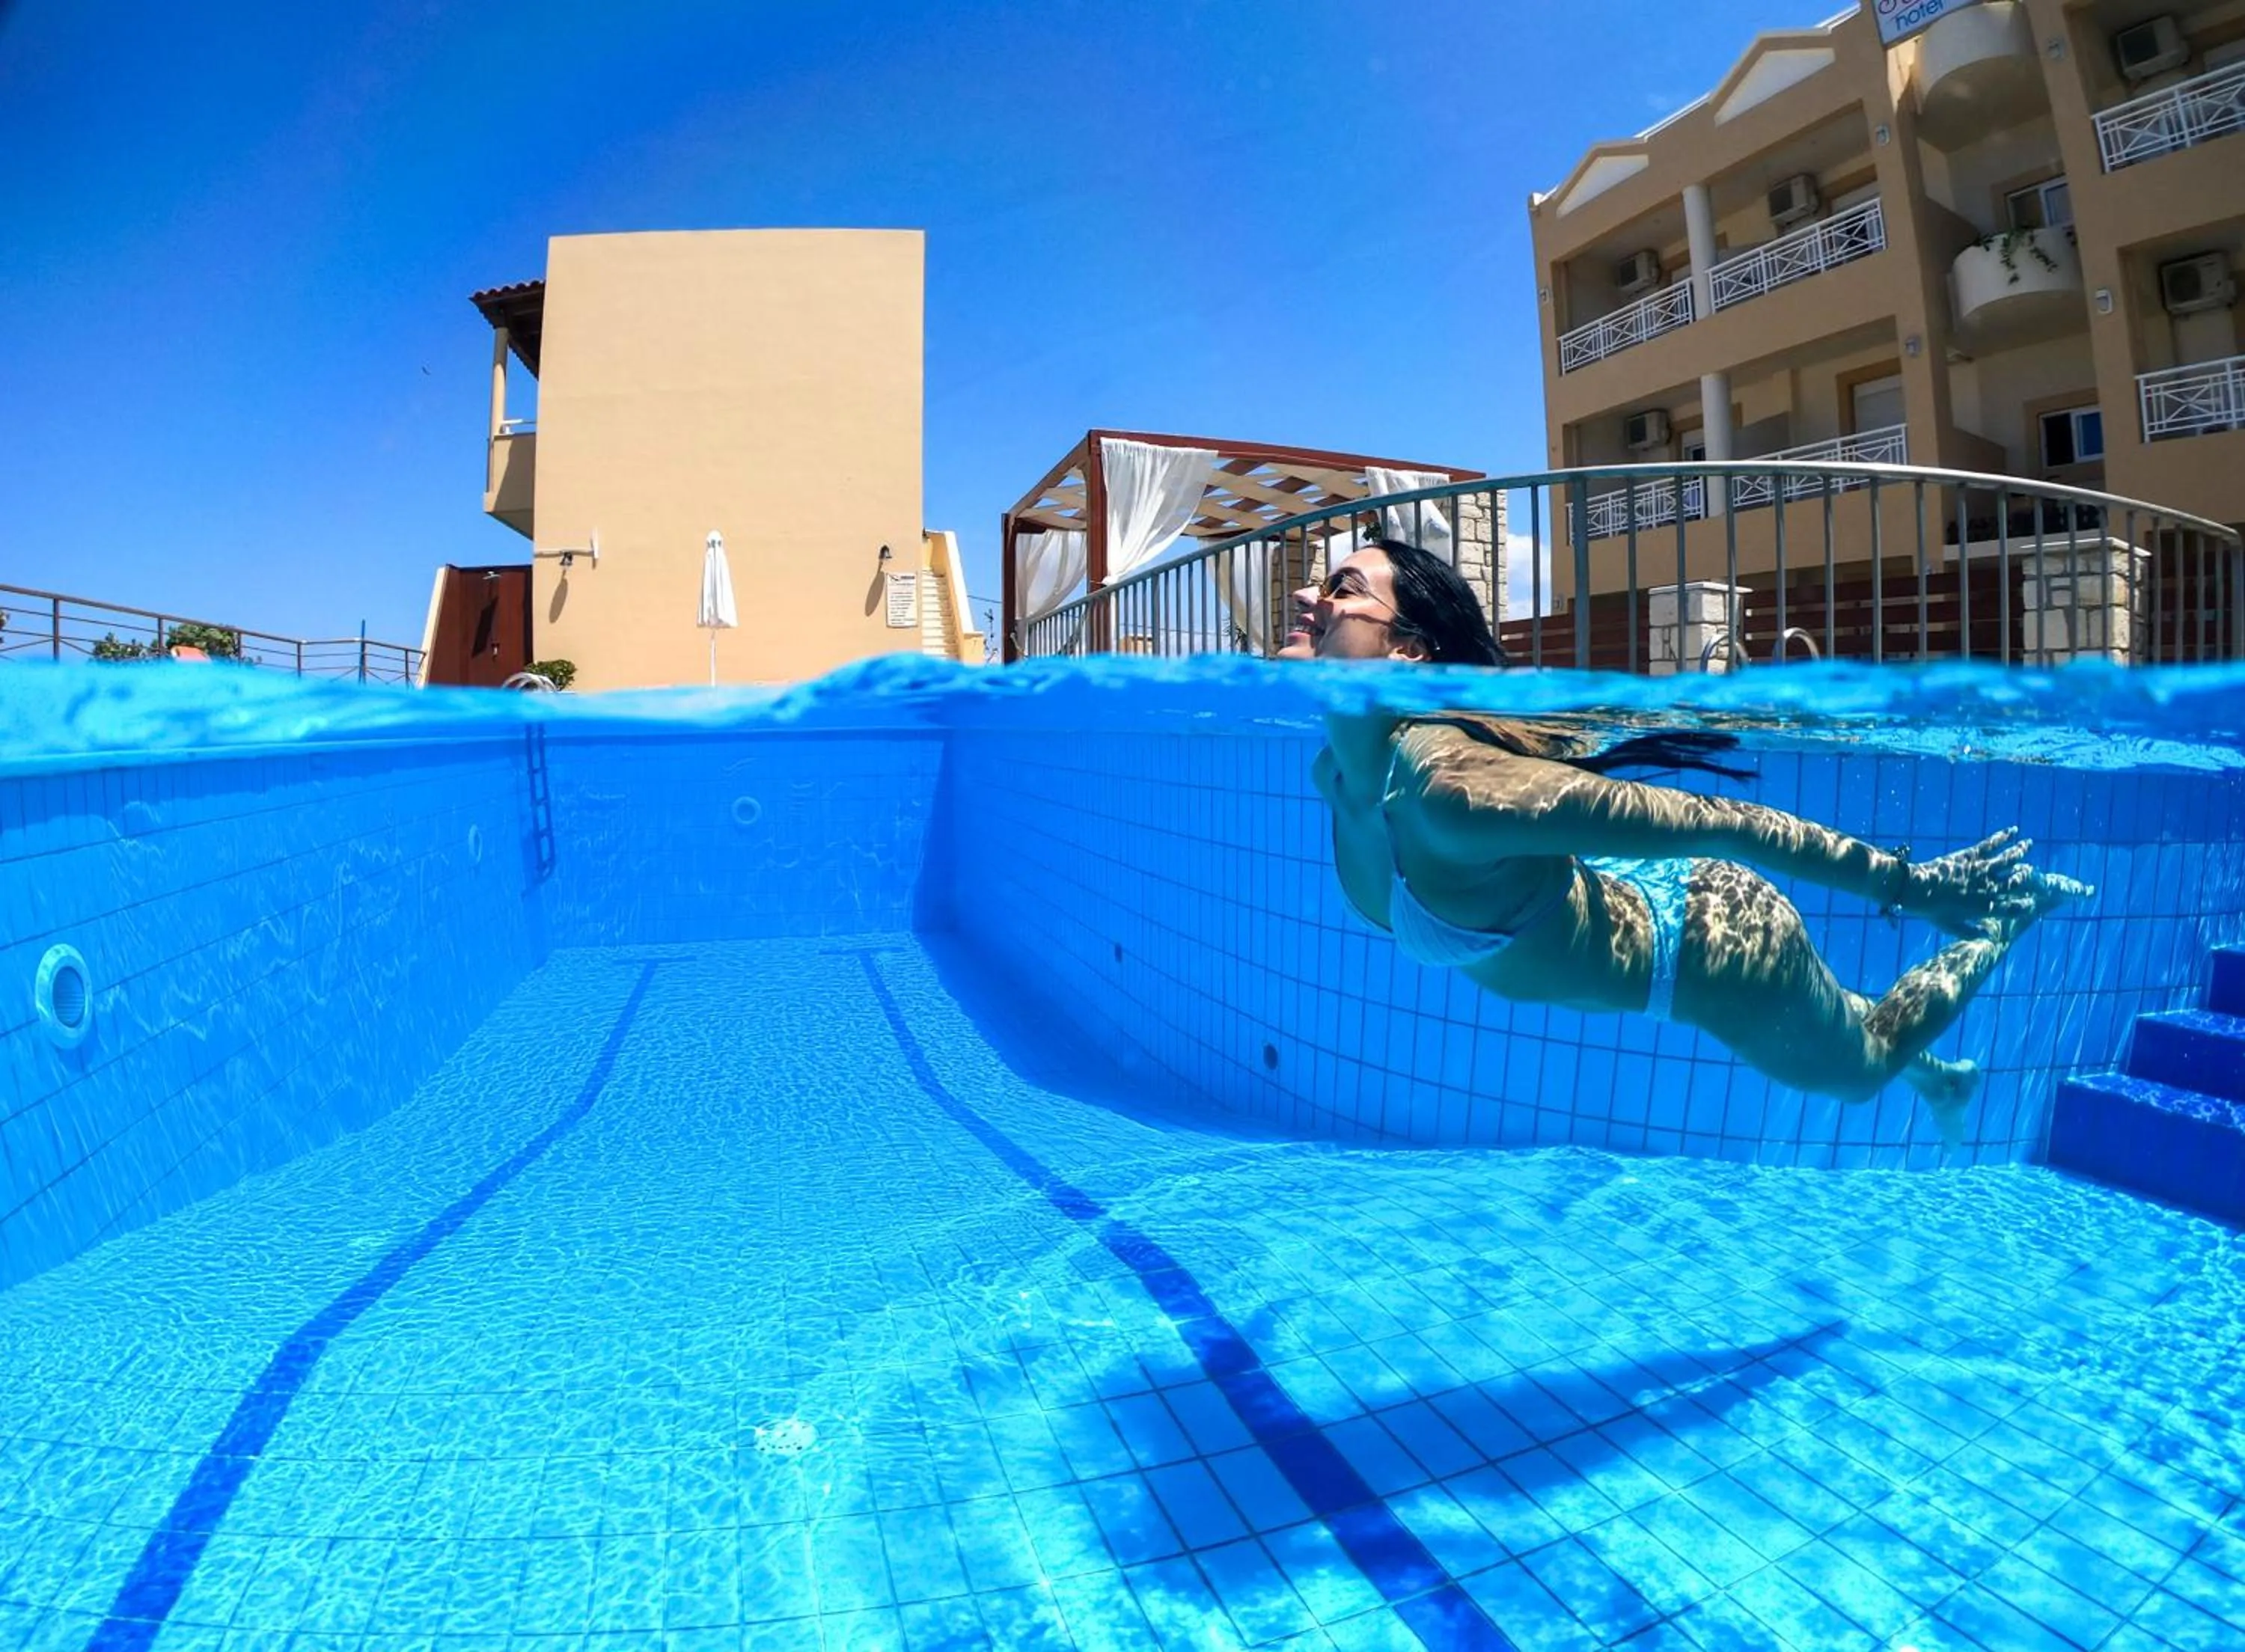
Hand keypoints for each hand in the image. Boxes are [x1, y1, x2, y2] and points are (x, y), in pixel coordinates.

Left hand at [1894, 829, 2060, 937]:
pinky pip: (1991, 844)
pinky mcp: (1971, 856)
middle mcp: (1988, 888)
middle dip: (2026, 876)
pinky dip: (2003, 836)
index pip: (2012, 908)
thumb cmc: (1931, 911)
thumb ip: (1971, 931)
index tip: (2032, 902)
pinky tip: (2012, 830)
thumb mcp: (1950, 926)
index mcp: (1984, 908)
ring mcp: (1981, 871)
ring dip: (2021, 851)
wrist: (1917, 891)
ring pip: (2009, 859)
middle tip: (2031, 871)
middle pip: (2016, 882)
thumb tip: (1988, 935)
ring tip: (2029, 843)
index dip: (2024, 905)